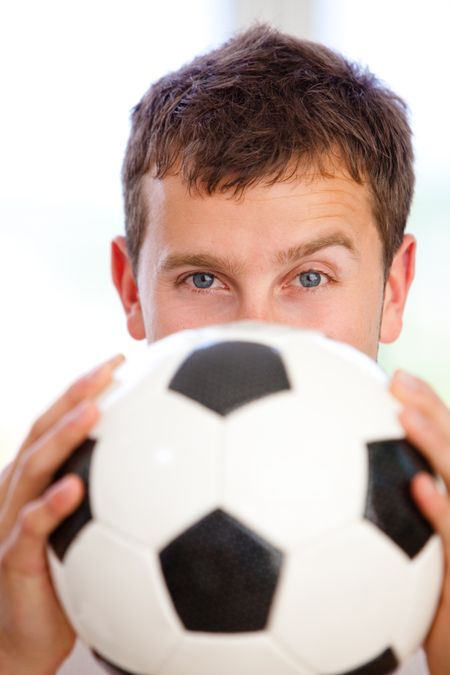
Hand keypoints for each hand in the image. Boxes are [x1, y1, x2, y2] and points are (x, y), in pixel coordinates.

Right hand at [0, 354, 123, 674]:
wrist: (23, 637)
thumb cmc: (63, 576)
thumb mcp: (89, 530)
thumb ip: (112, 496)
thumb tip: (171, 472)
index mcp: (41, 479)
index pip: (60, 422)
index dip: (86, 388)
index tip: (121, 359)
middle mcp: (21, 490)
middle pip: (44, 430)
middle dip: (75, 394)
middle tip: (109, 367)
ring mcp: (11, 520)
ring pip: (33, 468)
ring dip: (62, 437)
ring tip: (93, 411)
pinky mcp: (13, 558)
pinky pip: (29, 528)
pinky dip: (50, 506)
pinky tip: (74, 488)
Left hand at [390, 371, 449, 674]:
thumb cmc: (420, 597)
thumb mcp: (404, 549)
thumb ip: (383, 509)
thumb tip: (328, 473)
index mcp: (448, 496)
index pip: (444, 442)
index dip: (427, 406)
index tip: (395, 376)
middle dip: (432, 409)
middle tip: (399, 376)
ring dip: (436, 446)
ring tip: (404, 415)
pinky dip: (441, 510)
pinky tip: (418, 488)